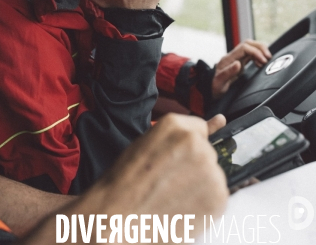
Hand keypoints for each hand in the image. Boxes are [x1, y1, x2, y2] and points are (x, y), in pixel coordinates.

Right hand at [74, 114, 227, 240]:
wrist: (116, 218)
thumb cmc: (127, 181)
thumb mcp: (148, 143)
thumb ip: (183, 132)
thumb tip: (221, 120)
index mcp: (176, 125)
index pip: (198, 129)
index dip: (184, 147)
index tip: (173, 160)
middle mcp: (197, 144)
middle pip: (206, 151)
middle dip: (193, 165)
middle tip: (167, 180)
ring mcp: (210, 171)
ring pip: (212, 174)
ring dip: (199, 183)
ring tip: (172, 195)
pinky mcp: (218, 198)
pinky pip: (217, 195)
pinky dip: (204, 202)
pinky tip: (182, 207)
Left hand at [212, 39, 270, 97]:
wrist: (211, 89)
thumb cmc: (215, 87)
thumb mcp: (220, 82)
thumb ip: (228, 72)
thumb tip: (238, 64)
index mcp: (228, 59)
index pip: (244, 48)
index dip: (255, 52)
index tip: (263, 60)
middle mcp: (232, 56)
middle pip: (248, 43)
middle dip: (260, 47)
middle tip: (268, 57)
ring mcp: (236, 58)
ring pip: (250, 47)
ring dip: (260, 51)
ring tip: (266, 60)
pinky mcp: (239, 62)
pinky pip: (250, 54)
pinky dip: (258, 56)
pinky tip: (261, 63)